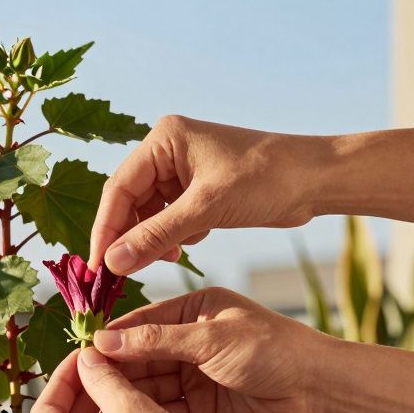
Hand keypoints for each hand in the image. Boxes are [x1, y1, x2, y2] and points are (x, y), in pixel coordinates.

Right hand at [91, 115, 324, 274]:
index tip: (98, 265)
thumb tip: (112, 263)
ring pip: (148, 213)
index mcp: (163, 139)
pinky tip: (190, 244)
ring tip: (169, 257)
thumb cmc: (266, 179)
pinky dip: (173, 236)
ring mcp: (181, 170)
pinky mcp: (197, 189)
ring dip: (153, 240)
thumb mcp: (206, 209)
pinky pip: (168, 218)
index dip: (106, 228)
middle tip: (121, 273)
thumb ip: (156, 236)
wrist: (315, 179)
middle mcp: (167, 150)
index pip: (118, 188)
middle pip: (129, 201)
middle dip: (129, 237)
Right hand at [93, 287, 331, 412]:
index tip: (79, 354)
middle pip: (138, 357)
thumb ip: (158, 341)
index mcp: (192, 312)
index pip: (140, 323)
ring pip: (147, 387)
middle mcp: (189, 343)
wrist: (318, 392)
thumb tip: (105, 341)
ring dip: (123, 398)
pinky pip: (163, 411)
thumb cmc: (274, 350)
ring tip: (94, 411)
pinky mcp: (200, 409)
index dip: (110, 339)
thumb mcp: (212, 339)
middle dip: (112, 372)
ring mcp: (194, 376)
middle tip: (80, 389)